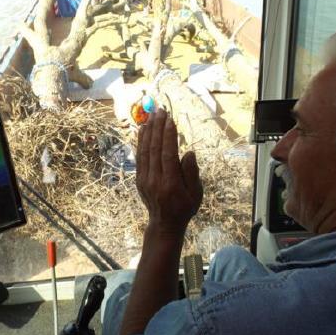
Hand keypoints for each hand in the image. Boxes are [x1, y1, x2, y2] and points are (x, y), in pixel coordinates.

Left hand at [136, 109, 202, 235]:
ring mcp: (144, 179)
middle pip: (154, 149)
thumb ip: (192, 173)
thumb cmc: (185, 207)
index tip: (170, 119)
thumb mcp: (196, 193)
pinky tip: (143, 130)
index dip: (168, 136)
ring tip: (152, 115)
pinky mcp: (139, 178)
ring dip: (148, 131)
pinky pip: (139, 156)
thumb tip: (189, 153)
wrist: (165, 224)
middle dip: (157, 128)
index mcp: (170, 184)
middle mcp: (155, 180)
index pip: (168, 154)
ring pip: (144, 151)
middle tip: (161, 110)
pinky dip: (140, 141)